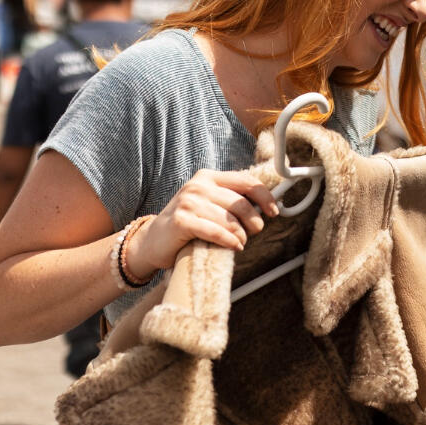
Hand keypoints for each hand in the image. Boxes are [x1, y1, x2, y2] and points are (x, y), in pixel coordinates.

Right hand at [126, 169, 279, 278]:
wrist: (152, 241)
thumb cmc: (188, 224)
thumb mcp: (210, 205)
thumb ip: (232, 201)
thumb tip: (265, 207)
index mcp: (208, 177)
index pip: (246, 181)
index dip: (264, 197)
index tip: (274, 212)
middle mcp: (198, 186)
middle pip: (241, 203)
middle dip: (253, 222)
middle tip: (252, 233)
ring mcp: (188, 202)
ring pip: (230, 220)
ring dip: (241, 235)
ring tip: (239, 242)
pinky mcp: (181, 220)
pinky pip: (215, 232)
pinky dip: (229, 241)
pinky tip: (234, 247)